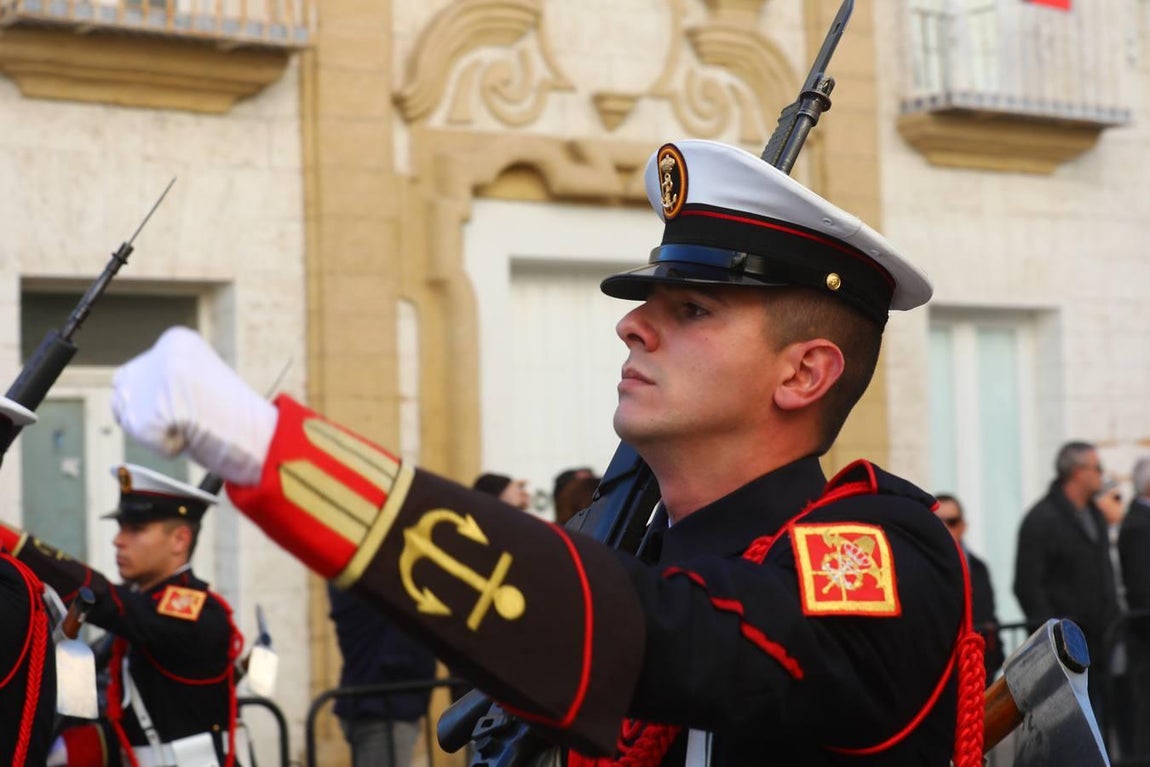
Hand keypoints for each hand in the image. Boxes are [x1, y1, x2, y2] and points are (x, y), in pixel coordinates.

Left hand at [111, 327, 277, 485]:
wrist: (262, 436)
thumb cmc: (236, 416)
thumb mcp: (197, 381)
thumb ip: (164, 378)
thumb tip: (124, 390)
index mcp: (177, 339)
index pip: (136, 372)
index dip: (156, 399)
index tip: (190, 405)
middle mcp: (161, 351)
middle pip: (124, 392)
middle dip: (147, 413)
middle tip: (186, 420)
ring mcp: (153, 382)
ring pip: (129, 415)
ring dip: (156, 430)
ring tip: (191, 426)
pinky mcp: (148, 413)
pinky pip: (144, 439)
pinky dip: (166, 446)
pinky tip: (192, 436)